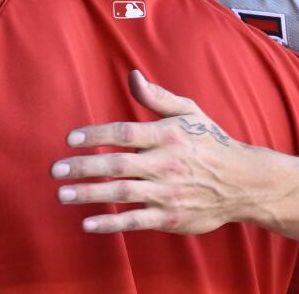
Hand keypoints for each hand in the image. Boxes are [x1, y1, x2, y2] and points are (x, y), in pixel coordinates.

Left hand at [50, 69, 268, 233]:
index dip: (96, 135)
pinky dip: (111, 223)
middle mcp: (166, 163)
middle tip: (55, 170)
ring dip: (90, 195)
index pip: (124, 132)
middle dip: (83, 167)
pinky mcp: (171, 217)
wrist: (244, 182)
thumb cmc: (211, 142)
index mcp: (168, 135)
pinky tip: (88, 223)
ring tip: (63, 195)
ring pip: (122, 193)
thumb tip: (132, 76)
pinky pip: (136, 221)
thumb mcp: (189, 112)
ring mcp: (168, 192)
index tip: (70, 139)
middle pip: (118, 164)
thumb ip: (157, 97)